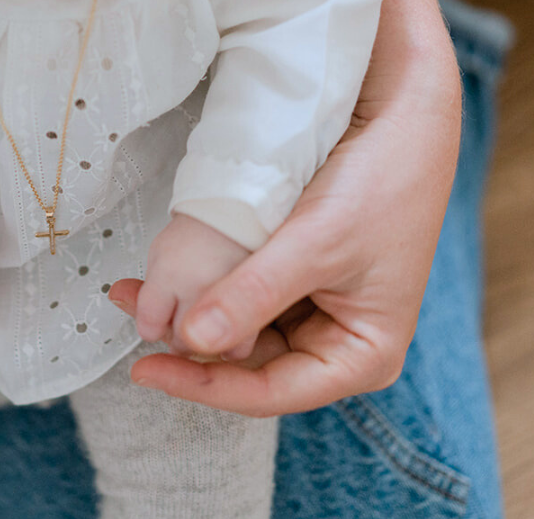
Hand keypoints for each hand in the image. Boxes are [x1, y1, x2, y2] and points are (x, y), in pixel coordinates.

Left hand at [110, 0, 463, 416]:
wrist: (404, 112)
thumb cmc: (384, 181)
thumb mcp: (315, 243)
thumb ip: (253, 296)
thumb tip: (189, 340)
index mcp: (361, 357)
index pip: (269, 392)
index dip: (203, 385)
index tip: (147, 371)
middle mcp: (337, 343)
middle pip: (248, 363)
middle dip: (187, 342)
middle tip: (129, 313)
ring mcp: (314, 310)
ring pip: (237, 329)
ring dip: (187, 312)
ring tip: (131, 293)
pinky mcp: (294, 277)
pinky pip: (240, 293)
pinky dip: (204, 284)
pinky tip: (163, 275)